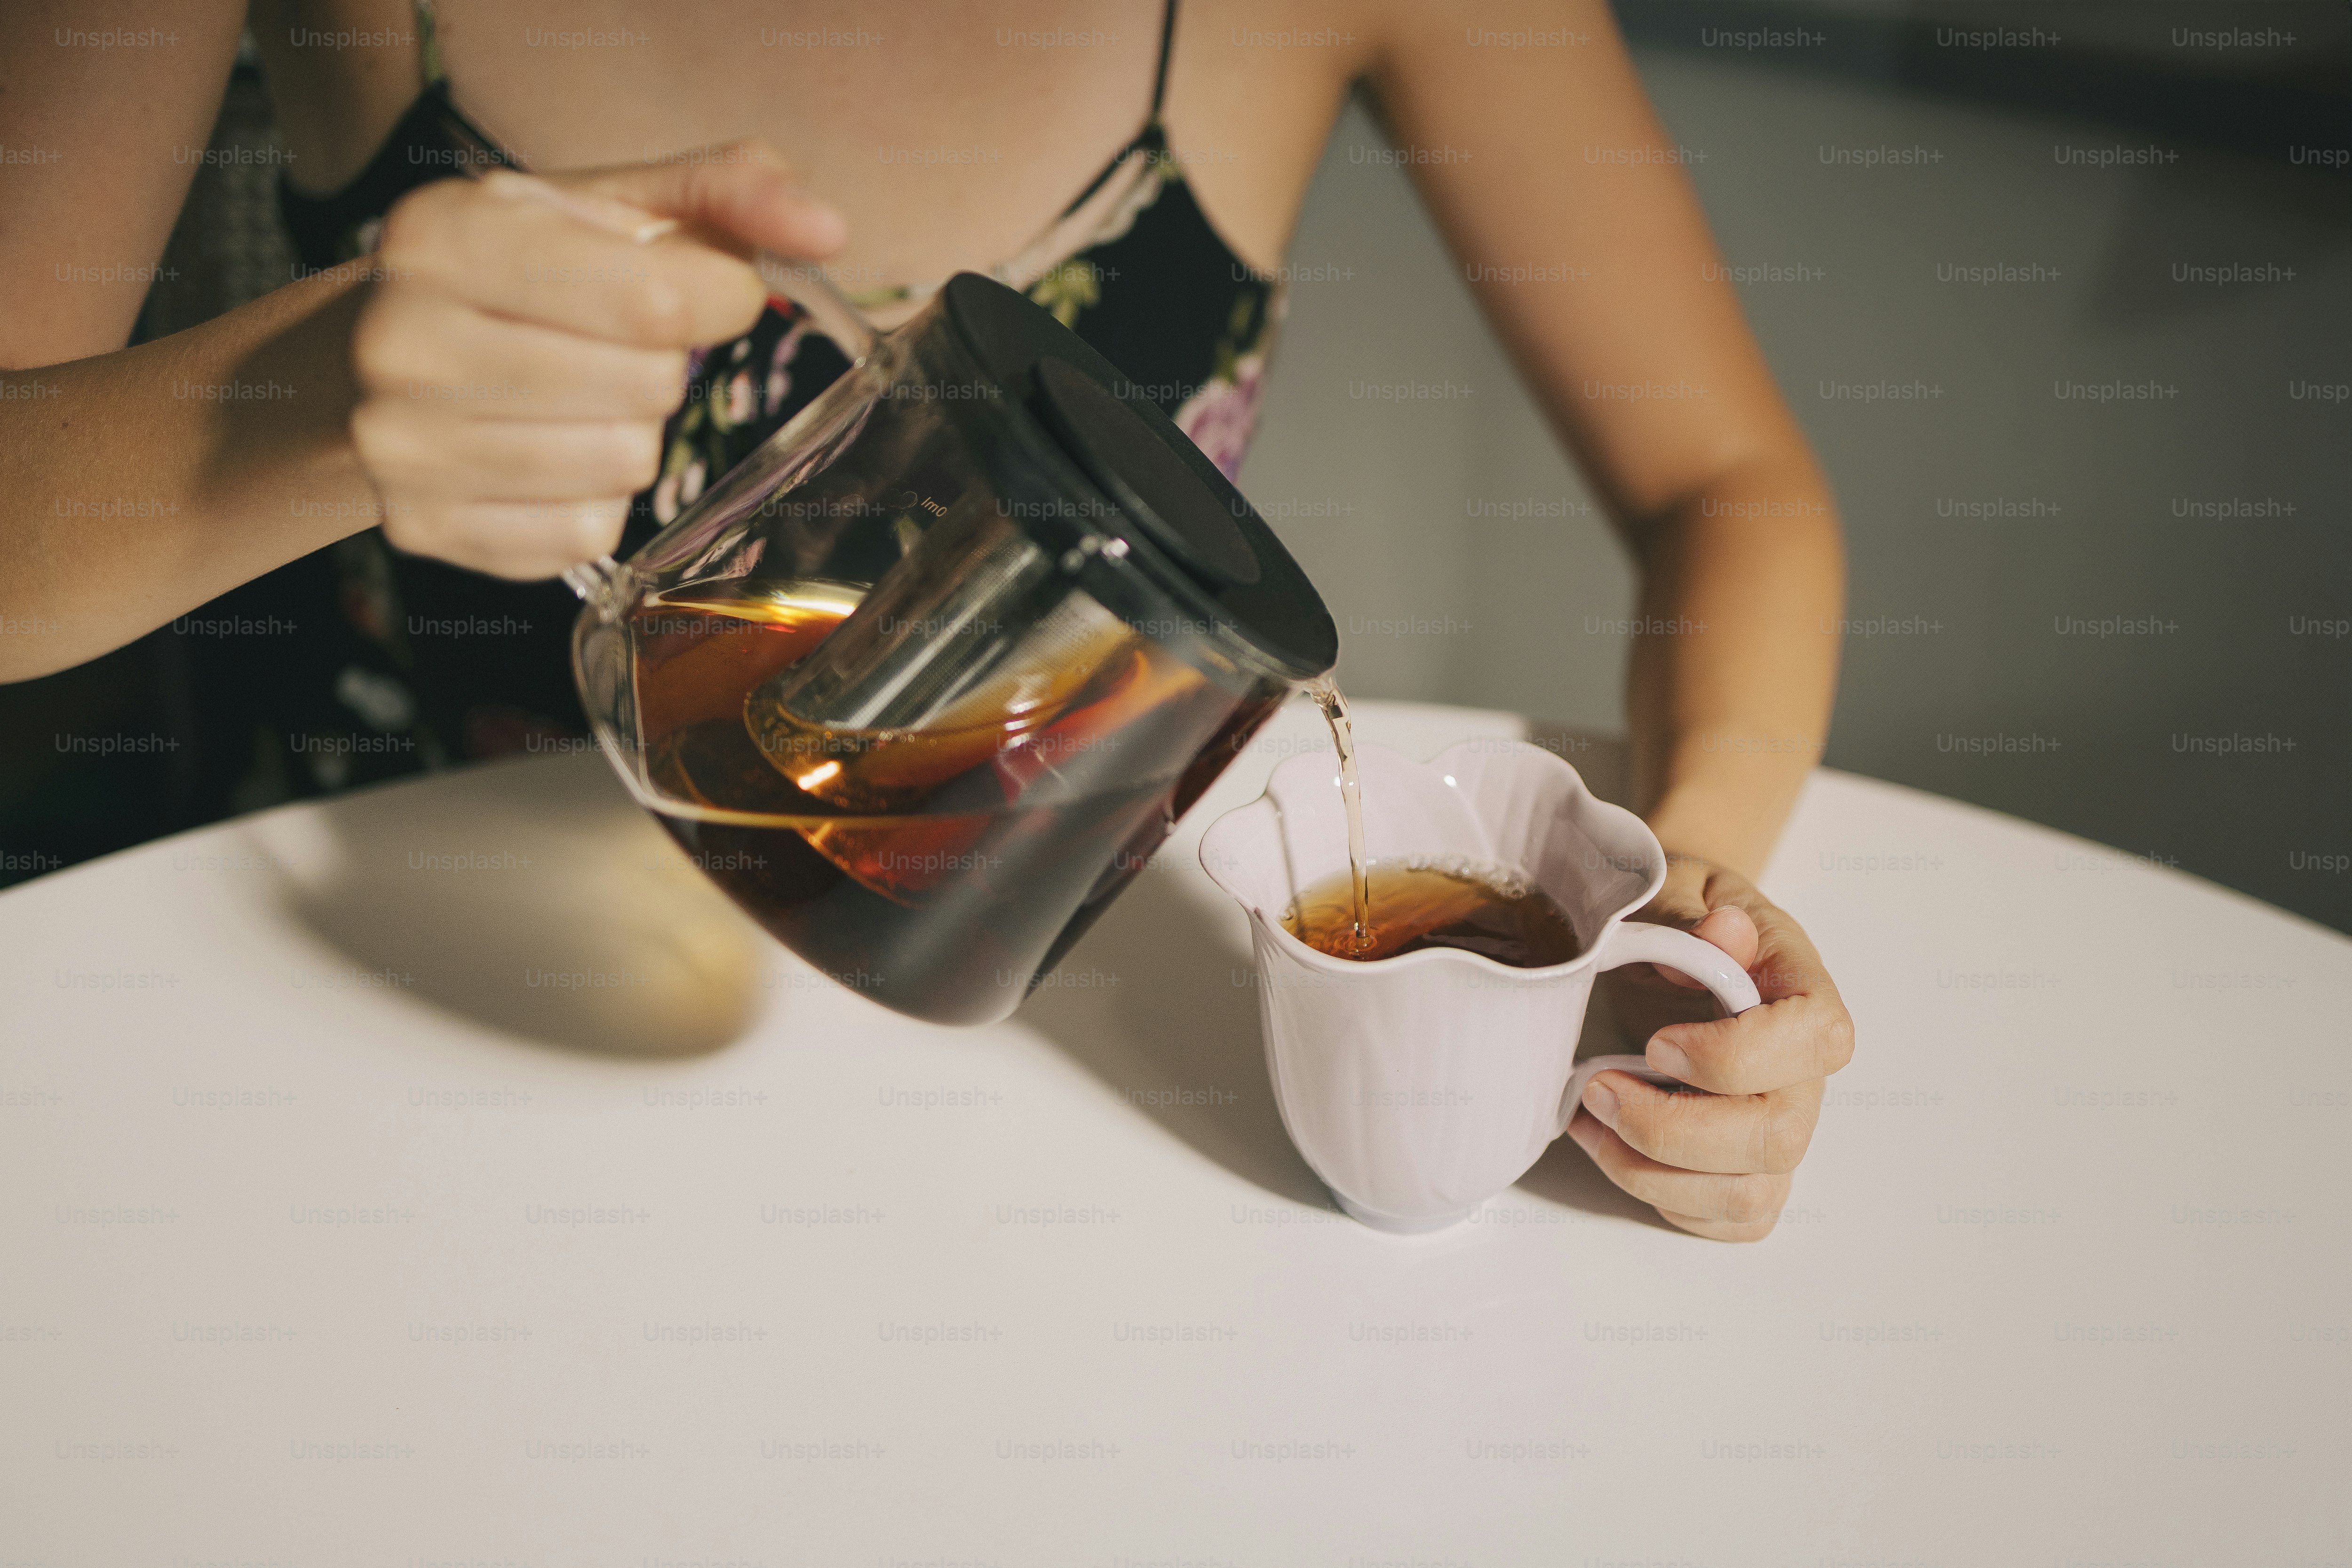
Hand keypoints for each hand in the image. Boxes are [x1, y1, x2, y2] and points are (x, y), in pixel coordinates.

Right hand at [348, 141, 845, 578]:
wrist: (377, 350)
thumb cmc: (519, 271)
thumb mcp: (613, 207)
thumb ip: (727, 194)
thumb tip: (825, 229)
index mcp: (445, 236)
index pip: (655, 300)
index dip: (719, 300)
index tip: (710, 292)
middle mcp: (403, 340)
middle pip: (645, 386)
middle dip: (661, 367)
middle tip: (610, 347)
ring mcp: (400, 443)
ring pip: (620, 465)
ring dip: (631, 435)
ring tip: (577, 398)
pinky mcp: (421, 526)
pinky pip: (583, 535)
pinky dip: (593, 503)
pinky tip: (550, 456)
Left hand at [1566, 854, 1852, 1240]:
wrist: (1671, 940)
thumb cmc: (1675, 917)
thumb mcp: (1675, 888)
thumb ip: (1691, 913)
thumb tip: (1722, 934)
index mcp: (1798, 990)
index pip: (1817, 1039)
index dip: (1736, 1055)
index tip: (1657, 1042)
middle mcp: (1803, 1072)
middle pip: (1778, 1137)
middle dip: (1672, 1128)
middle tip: (1598, 1087)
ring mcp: (1780, 1129)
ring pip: (1747, 1194)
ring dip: (1651, 1171)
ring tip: (1590, 1117)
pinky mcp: (1748, 1172)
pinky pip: (1728, 1221)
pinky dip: (1660, 1198)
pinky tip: (1609, 1147)